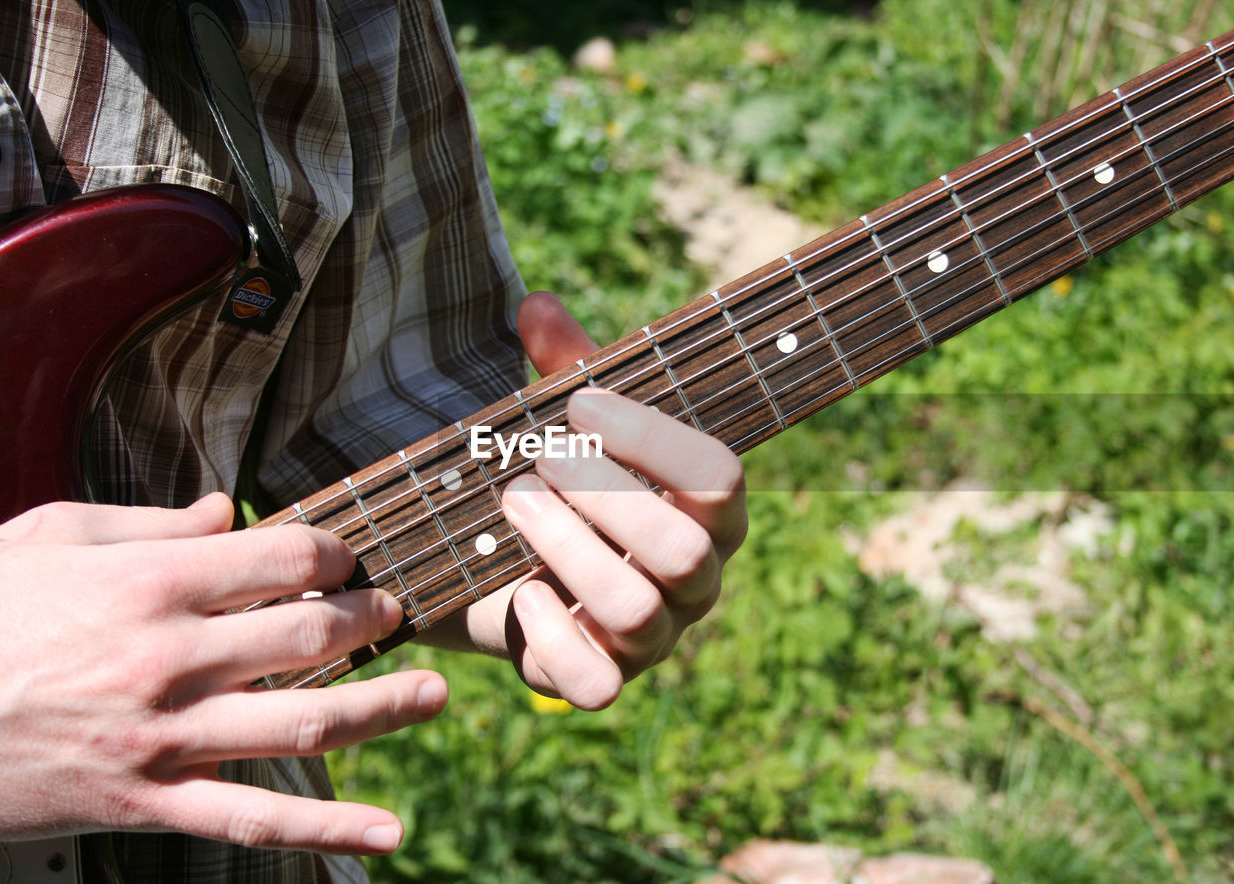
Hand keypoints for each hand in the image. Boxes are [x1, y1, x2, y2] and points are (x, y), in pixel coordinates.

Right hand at [0, 494, 445, 853]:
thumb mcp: (48, 538)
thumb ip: (146, 522)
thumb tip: (224, 512)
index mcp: (150, 583)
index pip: (284, 558)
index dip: (333, 553)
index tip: (345, 556)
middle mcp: (169, 658)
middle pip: (310, 636)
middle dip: (369, 618)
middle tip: (394, 610)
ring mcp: (162, 737)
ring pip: (303, 725)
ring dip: (382, 708)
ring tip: (433, 694)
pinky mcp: (146, 801)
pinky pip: (253, 820)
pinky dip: (328, 828)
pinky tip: (388, 833)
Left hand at [439, 291, 746, 709]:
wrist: (514, 571)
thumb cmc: (562, 486)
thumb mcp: (566, 426)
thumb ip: (563, 368)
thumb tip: (534, 303)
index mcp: (709, 512)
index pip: (719, 477)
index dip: (652, 437)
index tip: (578, 402)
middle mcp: (697, 580)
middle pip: (683, 551)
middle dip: (606, 496)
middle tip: (539, 460)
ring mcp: (655, 639)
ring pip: (636, 612)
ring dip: (568, 549)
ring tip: (513, 502)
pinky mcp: (601, 681)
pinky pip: (596, 686)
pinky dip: (554, 640)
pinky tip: (520, 594)